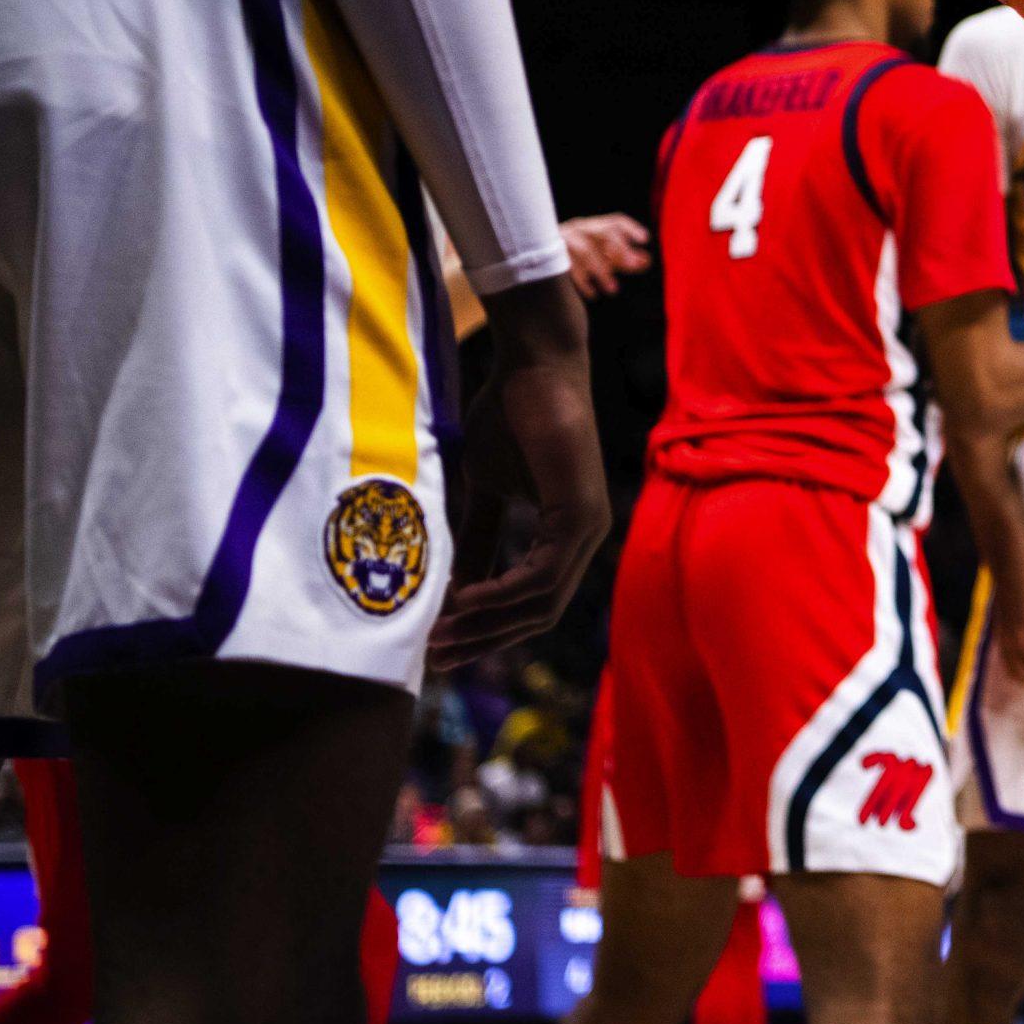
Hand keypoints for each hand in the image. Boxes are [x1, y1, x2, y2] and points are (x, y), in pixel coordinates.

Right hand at [429, 276, 609, 668]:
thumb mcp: (484, 490)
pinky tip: (462, 599)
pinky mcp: (579, 512)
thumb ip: (477, 539)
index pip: (534, 602)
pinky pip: (541, 574)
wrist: (533, 367)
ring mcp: (588, 527)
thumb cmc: (510, 417)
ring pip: (541, 602)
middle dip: (485, 639)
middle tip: (435, 657)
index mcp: (568, 533)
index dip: (489, 629)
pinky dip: (502, 593)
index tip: (439, 642)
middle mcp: (586, 537)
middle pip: (540, 613)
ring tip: (441, 633)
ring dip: (488, 623)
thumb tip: (456, 591)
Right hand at [559, 213, 650, 299]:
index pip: (614, 222)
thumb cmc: (578, 259)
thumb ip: (625, 259)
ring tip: (614, 290)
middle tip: (634, 266)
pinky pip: (568, 268)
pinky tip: (593, 295)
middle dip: (620, 248)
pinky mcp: (550, 257)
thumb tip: (647, 261)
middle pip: (602, 233)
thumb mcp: (603, 258)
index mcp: (593, 227)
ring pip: (585, 250)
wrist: (537, 263)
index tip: (645, 240)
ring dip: (601, 270)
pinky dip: (582, 281)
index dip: (631, 229)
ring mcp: (563, 242)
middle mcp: (578, 230)